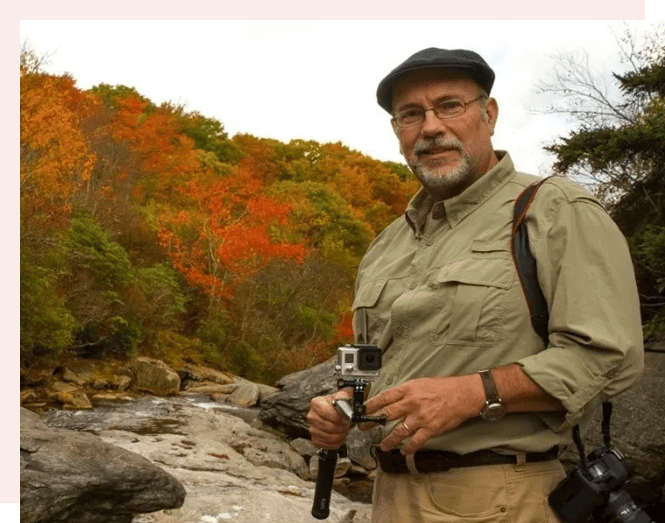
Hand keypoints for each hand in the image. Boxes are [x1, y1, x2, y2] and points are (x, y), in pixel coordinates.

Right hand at [306, 388, 352, 449]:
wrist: (336, 412)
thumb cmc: (338, 405)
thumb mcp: (341, 396)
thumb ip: (343, 398)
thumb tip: (343, 408)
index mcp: (316, 403)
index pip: (325, 412)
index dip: (337, 417)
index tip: (345, 418)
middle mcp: (311, 416)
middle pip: (327, 426)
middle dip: (340, 427)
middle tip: (346, 425)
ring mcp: (312, 429)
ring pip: (328, 437)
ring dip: (340, 435)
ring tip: (344, 430)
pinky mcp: (315, 440)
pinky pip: (327, 445)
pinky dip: (336, 443)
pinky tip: (340, 436)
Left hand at [362, 375, 484, 453]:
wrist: (463, 394)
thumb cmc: (443, 388)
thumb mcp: (420, 383)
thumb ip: (405, 392)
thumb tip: (391, 400)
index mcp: (408, 390)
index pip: (384, 397)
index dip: (371, 405)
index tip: (362, 410)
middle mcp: (412, 403)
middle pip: (387, 414)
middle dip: (372, 422)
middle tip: (363, 428)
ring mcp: (421, 417)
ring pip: (399, 431)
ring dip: (388, 440)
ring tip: (382, 446)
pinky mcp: (431, 428)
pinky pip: (416, 441)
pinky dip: (409, 448)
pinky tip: (404, 450)